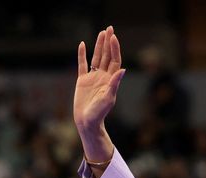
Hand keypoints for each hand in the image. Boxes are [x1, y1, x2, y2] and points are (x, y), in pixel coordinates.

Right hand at [74, 26, 124, 151]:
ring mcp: (93, 78)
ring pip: (97, 57)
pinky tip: (82, 45)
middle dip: (108, 42)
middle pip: (107, 56)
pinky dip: (82, 55)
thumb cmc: (100, 112)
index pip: (114, 60)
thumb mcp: (108, 98)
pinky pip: (82, 65)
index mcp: (110, 80)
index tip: (113, 37)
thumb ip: (115, 83)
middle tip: (109, 28)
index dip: (114, 48)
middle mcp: (103, 76)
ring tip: (101, 33)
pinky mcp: (82, 81)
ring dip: (99, 45)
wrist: (87, 121)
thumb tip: (123, 69)